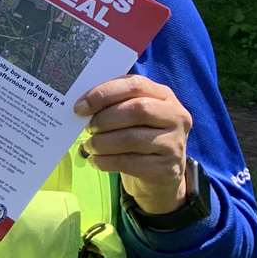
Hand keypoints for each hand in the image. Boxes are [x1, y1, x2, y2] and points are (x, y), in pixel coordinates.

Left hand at [75, 76, 192, 213]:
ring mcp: (174, 143)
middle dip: (104, 119)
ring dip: (102, 142)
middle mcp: (176, 117)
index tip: (80, 106)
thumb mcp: (132, 113)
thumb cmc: (139, 133)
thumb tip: (82, 105)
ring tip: (90, 145)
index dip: (104, 93)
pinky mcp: (166, 168)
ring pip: (131, 138)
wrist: (161, 172)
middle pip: (137, 110)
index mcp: (164, 95)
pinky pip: (129, 163)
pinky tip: (95, 160)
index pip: (135, 85)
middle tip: (88, 127)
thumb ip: (114, 103)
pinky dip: (105, 161)